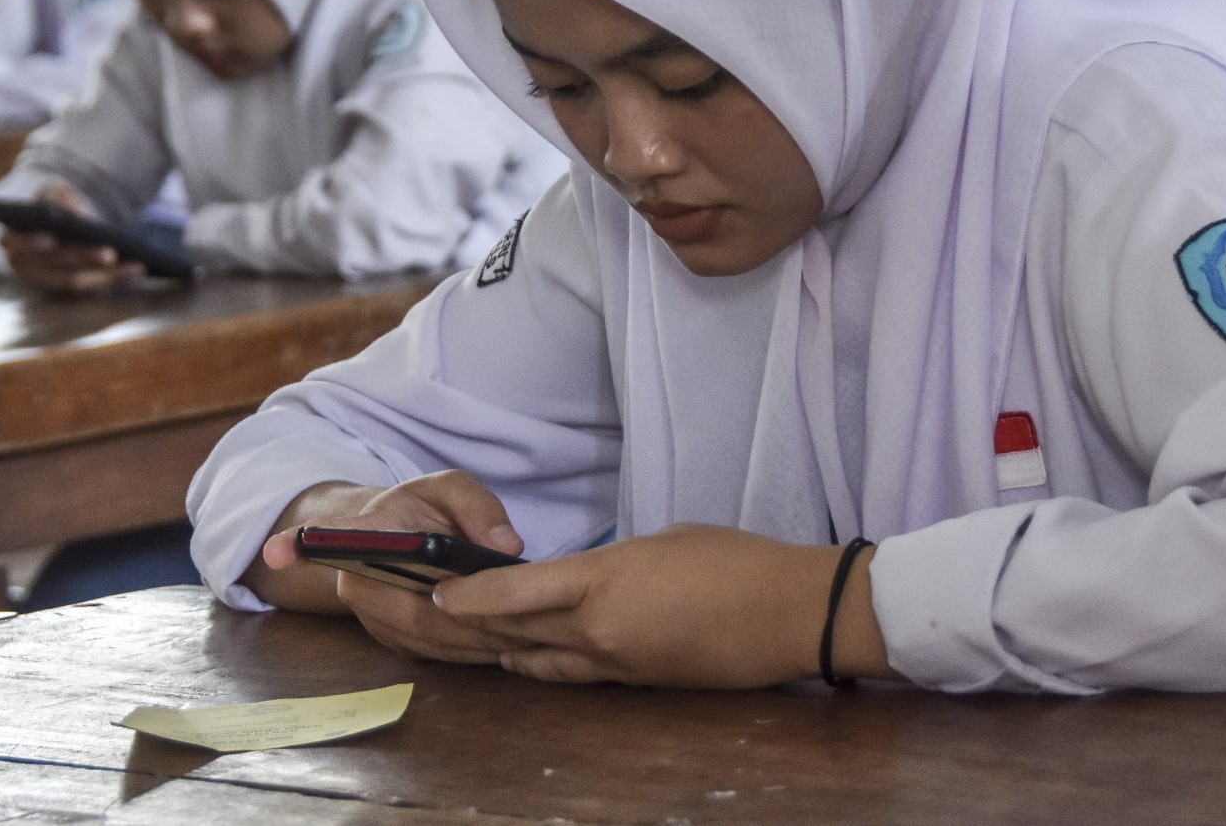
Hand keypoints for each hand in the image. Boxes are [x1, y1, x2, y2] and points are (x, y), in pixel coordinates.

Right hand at [0, 182, 144, 294]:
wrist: (63, 221)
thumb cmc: (54, 203)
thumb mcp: (55, 192)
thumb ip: (62, 199)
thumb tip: (79, 217)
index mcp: (12, 239)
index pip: (18, 244)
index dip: (32, 243)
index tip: (52, 240)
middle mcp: (25, 266)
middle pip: (56, 265)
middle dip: (84, 258)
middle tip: (110, 253)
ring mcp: (47, 280)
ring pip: (77, 281)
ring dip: (107, 274)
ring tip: (136, 264)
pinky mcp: (69, 287)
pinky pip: (93, 285)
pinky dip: (116, 277)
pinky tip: (137, 268)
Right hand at [249, 471, 526, 665]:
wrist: (398, 539)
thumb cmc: (420, 510)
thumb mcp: (448, 489)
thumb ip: (478, 506)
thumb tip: (506, 546)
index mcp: (361, 536)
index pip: (321, 540)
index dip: (295, 545)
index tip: (276, 551)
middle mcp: (356, 584)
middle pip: (411, 612)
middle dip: (470, 620)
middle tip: (519, 618)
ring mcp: (374, 618)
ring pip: (426, 639)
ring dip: (476, 640)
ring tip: (524, 630)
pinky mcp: (395, 640)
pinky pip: (433, 652)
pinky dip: (470, 650)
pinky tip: (506, 640)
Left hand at [435, 523, 899, 687]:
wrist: (789, 614)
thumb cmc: (735, 560)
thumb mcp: (663, 542)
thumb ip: (611, 565)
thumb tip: (589, 579)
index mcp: (605, 581)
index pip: (516, 593)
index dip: (469, 594)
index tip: (435, 588)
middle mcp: (600, 630)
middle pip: (516, 631)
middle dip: (471, 622)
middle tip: (436, 609)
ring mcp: (618, 663)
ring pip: (540, 658)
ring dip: (502, 648)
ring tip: (469, 637)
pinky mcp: (638, 683)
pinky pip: (575, 675)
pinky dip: (542, 664)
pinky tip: (525, 659)